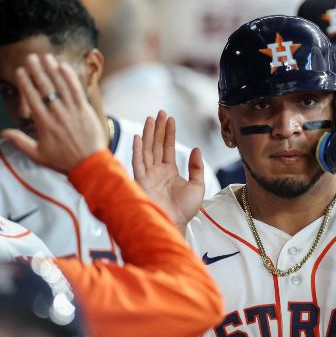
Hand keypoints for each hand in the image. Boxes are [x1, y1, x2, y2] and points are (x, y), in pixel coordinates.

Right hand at [1, 53, 107, 172]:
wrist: (89, 165)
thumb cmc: (63, 161)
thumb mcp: (38, 155)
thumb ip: (20, 142)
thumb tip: (2, 132)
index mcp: (44, 124)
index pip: (32, 98)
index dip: (25, 82)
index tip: (20, 71)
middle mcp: (57, 114)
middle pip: (45, 88)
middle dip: (37, 71)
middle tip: (31, 58)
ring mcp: (72, 111)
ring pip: (61, 86)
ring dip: (52, 70)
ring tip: (46, 57)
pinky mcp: (85, 110)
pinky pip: (76, 90)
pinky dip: (70, 77)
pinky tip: (64, 66)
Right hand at [133, 111, 204, 230]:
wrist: (174, 223)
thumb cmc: (185, 209)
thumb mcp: (197, 186)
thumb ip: (197, 167)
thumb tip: (197, 149)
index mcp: (169, 171)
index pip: (168, 148)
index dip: (169, 133)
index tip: (170, 118)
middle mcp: (157, 171)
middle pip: (156, 145)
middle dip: (158, 128)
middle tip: (160, 112)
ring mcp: (148, 175)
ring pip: (147, 150)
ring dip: (148, 134)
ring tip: (150, 119)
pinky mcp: (141, 182)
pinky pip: (138, 163)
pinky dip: (137, 150)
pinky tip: (138, 137)